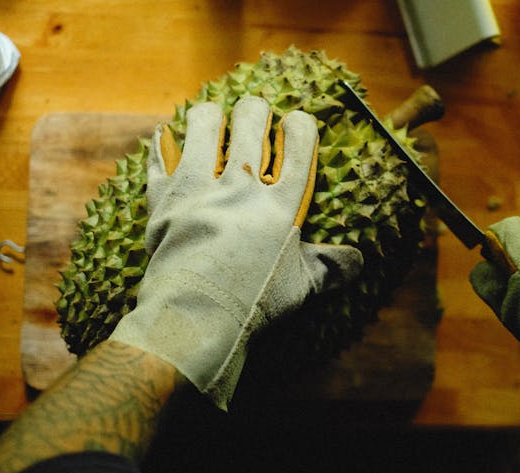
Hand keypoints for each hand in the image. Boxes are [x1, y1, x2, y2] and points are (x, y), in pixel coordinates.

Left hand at [111, 97, 362, 409]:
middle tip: (255, 117)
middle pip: (251, 119)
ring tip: (214, 122)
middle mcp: (240, 184)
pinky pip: (160, 155)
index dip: (301, 125)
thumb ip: (330, 267)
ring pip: (204, 122)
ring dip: (212, 116)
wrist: (196, 314)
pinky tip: (166, 138)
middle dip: (256, 110)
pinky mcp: (164, 196)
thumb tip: (359, 262)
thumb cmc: (254, 300)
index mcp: (279, 203)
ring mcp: (199, 185)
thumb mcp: (301, 286)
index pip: (299, 145)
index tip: (297, 123)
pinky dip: (163, 144)